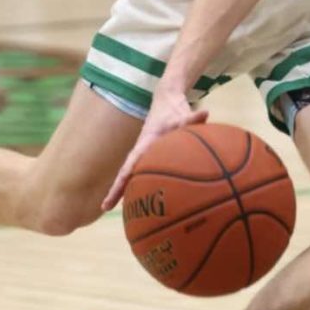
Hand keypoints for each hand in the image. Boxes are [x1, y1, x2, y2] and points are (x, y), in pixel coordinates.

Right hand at [102, 85, 207, 210]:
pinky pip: (146, 171)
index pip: (129, 166)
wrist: (167, 99)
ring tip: (127, 210)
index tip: (109, 196)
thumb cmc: (173, 109)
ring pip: (135, 173)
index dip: (119, 182)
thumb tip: (205, 114)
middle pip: (127, 173)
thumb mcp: (182, 114)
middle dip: (116, 189)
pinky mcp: (152, 154)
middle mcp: (141, 150)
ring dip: (128, 188)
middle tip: (104, 208)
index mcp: (144, 144)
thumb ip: (192, 118)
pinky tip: (149, 198)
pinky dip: (145, 183)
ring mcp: (145, 153)